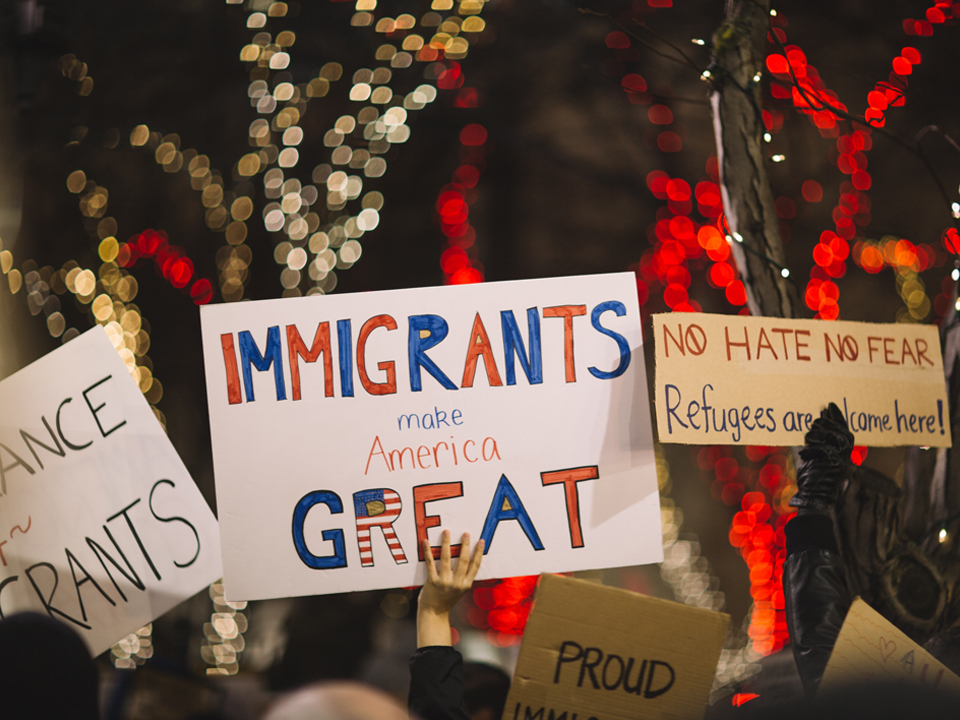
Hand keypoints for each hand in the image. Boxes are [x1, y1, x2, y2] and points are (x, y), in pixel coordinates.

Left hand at [416, 530, 483, 646]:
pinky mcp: (432, 582)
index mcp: (466, 584)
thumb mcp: (460, 590)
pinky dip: (428, 551)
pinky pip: (430, 563)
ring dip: (446, 543)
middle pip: (463, 560)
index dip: (479, 552)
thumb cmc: (447, 599)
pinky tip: (426, 542)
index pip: (476, 565)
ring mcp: (444, 582)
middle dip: (465, 545)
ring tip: (446, 532)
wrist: (434, 613)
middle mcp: (457, 583)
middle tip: (465, 533)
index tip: (481, 540)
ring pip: (447, 558)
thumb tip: (466, 556)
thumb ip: (463, 577)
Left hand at [790, 402, 854, 512]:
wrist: (813, 496)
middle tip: (816, 418)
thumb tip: (814, 424)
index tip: (830, 405)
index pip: (843, 431)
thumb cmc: (811, 478)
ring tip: (809, 436)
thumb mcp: (814, 456)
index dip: (838, 417)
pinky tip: (805, 453)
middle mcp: (846, 457)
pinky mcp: (835, 466)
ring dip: (820, 434)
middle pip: (842, 433)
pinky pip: (825, 450)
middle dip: (828, 423)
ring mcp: (842, 462)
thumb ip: (816, 442)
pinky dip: (813, 450)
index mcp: (843, 454)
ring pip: (835, 438)